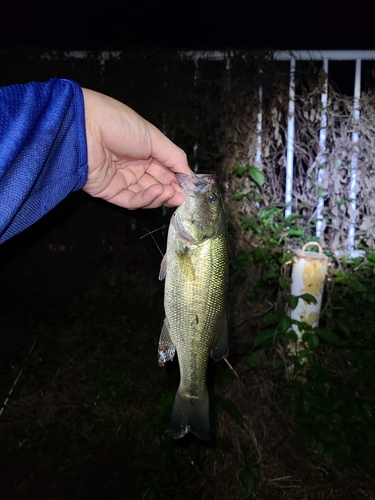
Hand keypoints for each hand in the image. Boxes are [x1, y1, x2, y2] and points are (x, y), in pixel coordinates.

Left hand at [82, 88, 191, 208]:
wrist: (86, 126)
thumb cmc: (119, 123)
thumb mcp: (154, 137)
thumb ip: (174, 157)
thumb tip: (189, 174)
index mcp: (144, 151)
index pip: (165, 171)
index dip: (177, 179)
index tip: (189, 187)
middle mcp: (133, 166)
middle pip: (157, 185)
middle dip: (171, 191)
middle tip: (183, 196)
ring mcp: (121, 180)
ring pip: (145, 196)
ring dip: (160, 196)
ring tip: (171, 193)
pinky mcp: (109, 191)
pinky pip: (131, 200)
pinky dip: (146, 199)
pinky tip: (157, 192)